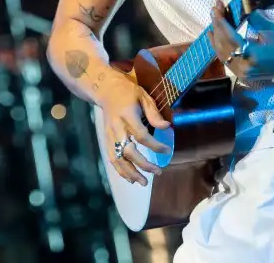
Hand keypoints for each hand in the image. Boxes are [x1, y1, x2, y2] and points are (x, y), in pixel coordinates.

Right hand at [94, 70, 171, 185]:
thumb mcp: (143, 96)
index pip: (141, 135)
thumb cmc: (128, 92)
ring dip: (130, 172)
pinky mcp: (106, 140)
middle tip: (158, 172)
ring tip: (143, 182)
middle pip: (128, 151)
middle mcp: (116, 127)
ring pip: (117, 158)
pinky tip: (130, 179)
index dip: (155, 145)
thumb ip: (153, 113)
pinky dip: (120, 171)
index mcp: (127, 115)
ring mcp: (109, 135)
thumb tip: (167, 127)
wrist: (105, 90)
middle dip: (143, 164)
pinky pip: (112, 158)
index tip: (167, 150)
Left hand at [209, 0, 273, 80]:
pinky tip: (214, 35)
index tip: (216, 8)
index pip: (230, 37)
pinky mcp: (241, 74)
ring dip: (216, 35)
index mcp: (253, 56)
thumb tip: (241, 10)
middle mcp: (244, 67)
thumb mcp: (272, 28)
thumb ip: (255, 19)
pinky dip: (218, 46)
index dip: (221, 22)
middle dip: (217, 25)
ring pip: (221, 53)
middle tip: (215, 9)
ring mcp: (241, 73)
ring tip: (214, 18)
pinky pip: (225, 59)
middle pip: (223, 45)